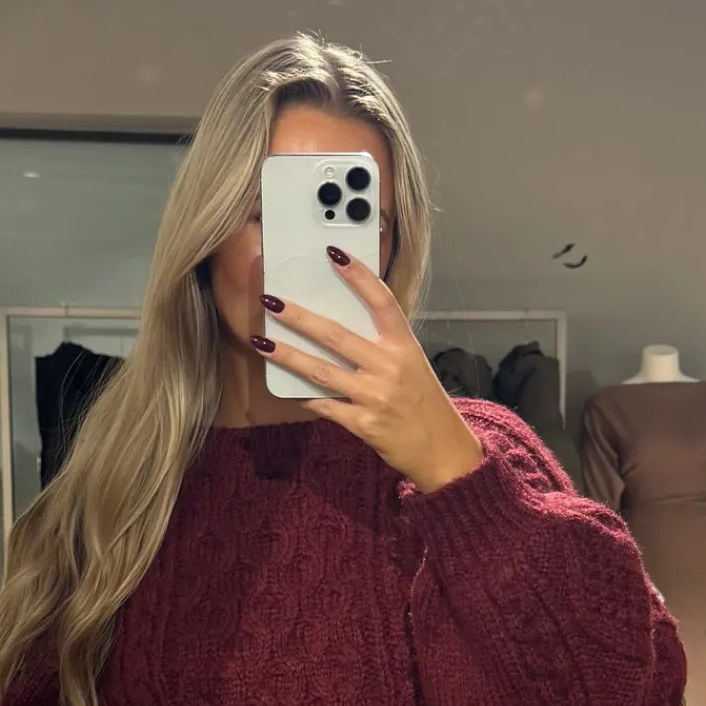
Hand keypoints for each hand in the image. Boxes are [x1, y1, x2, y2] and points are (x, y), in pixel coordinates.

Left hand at [252, 248, 483, 492]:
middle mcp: (390, 368)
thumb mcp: (412, 365)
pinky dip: (305, 396)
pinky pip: (326, 406)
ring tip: (262, 342)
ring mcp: (375, 397)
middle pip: (337, 336)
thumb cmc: (425, 404)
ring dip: (289, 355)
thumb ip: (382, 347)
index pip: (381, 302)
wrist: (443, 451)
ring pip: (322, 371)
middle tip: (272, 302)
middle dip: (300, 318)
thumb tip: (338, 330)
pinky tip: (286, 387)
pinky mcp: (364, 424)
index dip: (358, 276)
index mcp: (405, 347)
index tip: (333, 254)